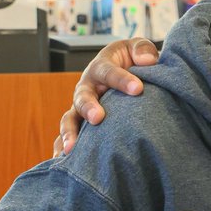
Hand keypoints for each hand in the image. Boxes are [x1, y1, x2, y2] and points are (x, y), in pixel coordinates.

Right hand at [54, 38, 159, 156]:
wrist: (127, 70)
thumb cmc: (132, 59)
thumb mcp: (137, 48)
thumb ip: (143, 49)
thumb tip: (148, 60)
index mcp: (101, 67)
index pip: (109, 72)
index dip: (122, 79)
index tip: (138, 89)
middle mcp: (87, 87)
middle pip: (83, 97)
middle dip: (89, 107)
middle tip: (98, 118)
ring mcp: (81, 107)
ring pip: (70, 119)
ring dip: (69, 133)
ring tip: (71, 148)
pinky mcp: (81, 123)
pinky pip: (67, 136)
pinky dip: (62, 148)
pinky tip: (62, 162)